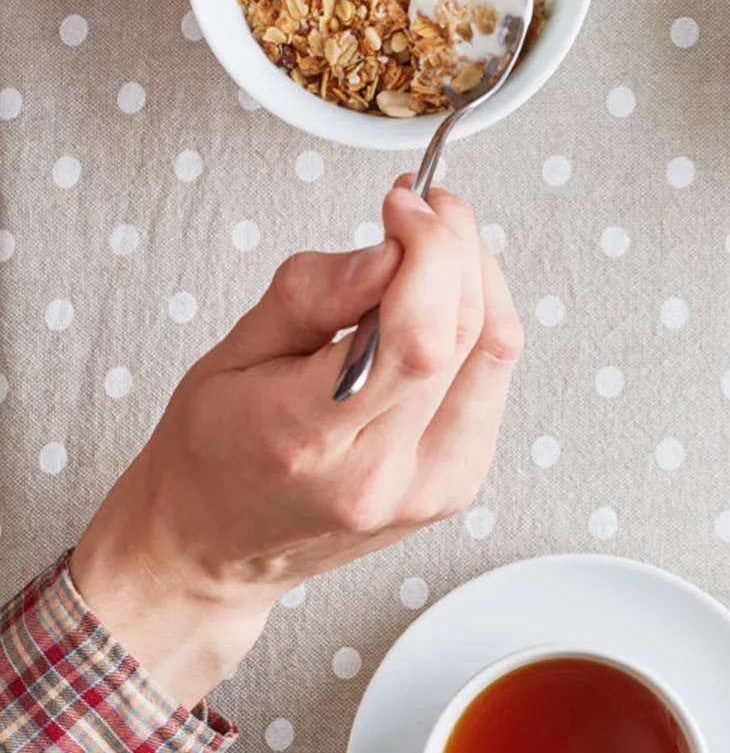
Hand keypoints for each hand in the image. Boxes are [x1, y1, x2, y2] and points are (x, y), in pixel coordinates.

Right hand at [69, 181, 522, 708]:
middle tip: (425, 208)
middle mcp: (380, 474)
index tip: (406, 202)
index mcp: (309, 438)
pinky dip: (478, 323)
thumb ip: (314, 293)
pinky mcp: (456, 486)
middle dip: (457, 246)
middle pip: (466, 334)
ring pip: (496, 352)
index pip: (416, 336)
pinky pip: (493, 381)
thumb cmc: (212, 451)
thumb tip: (389, 250)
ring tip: (434, 248)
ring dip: (478, 278)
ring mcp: (429, 488)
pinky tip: (441, 304)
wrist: (209, 549)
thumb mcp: (233, 351)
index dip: (430, 251)